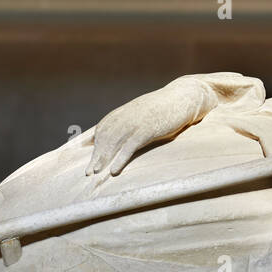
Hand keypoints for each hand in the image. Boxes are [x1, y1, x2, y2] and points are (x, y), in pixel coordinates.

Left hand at [87, 78, 210, 176]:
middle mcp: (126, 116)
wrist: (183, 97)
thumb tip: (121, 136)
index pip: (102, 129)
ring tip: (96, 173)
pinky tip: (114, 171)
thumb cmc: (164, 109)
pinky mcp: (147, 130)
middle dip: (96, 156)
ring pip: (113, 143)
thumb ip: (131, 122)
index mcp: (123, 113)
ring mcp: (135, 123)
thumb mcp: (143, 113)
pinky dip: (120, 159)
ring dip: (103, 159)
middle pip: (105, 138)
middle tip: (88, 173)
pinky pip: (129, 147)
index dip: (93, 145)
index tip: (87, 158)